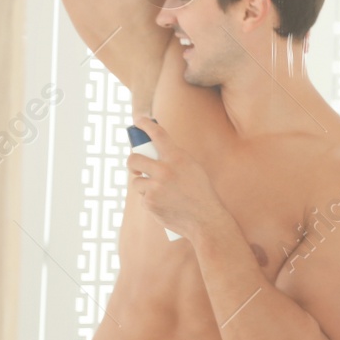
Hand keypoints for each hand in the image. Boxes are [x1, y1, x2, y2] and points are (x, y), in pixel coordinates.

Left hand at [126, 113, 221, 239]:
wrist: (206, 219)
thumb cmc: (201, 193)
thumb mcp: (193, 169)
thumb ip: (174, 160)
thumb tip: (153, 153)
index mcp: (178, 158)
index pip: (158, 135)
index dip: (146, 125)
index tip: (139, 121)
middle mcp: (165, 170)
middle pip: (134, 159)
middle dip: (133, 163)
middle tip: (137, 168)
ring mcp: (155, 187)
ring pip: (136, 182)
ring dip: (143, 186)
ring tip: (161, 194)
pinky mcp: (149, 202)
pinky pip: (142, 197)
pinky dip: (150, 201)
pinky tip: (165, 205)